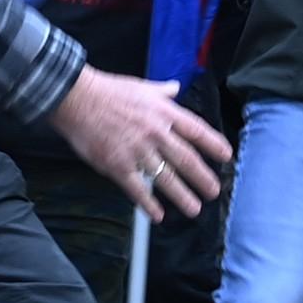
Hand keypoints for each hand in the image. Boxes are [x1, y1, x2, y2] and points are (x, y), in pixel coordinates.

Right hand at [50, 69, 231, 220]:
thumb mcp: (142, 86)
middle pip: (187, 159)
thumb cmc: (109, 91)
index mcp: (165, 113)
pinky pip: (137, 189)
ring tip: (194, 209)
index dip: (214, 145)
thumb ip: (162, 91)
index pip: (197, 131)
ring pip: (166, 178)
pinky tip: (158, 215)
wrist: (77, 98)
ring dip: (182, 196)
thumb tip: (175, 88)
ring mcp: (137, 150)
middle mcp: (156, 132)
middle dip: (203, 178)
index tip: (226, 157)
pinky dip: (149, 204)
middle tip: (214, 191)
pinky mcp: (118, 165)